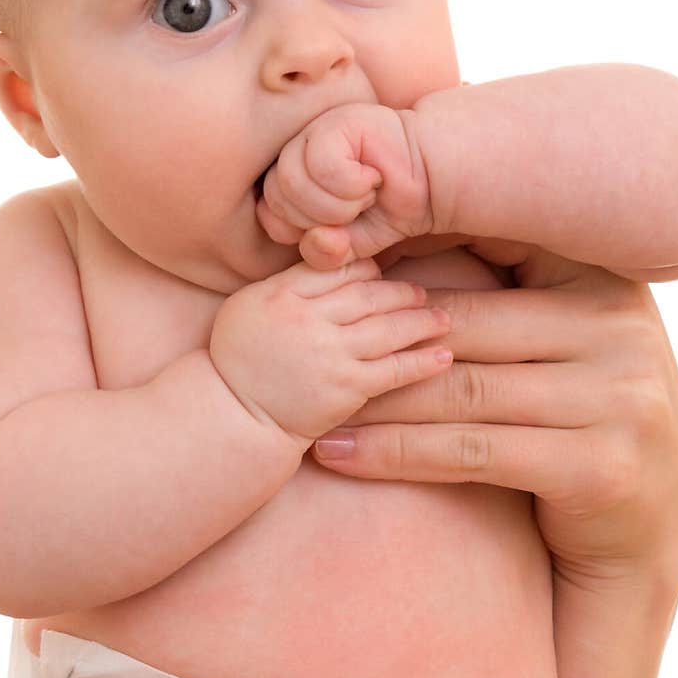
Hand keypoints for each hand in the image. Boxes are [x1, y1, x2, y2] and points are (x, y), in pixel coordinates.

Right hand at [209, 257, 450, 444]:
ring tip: (442, 318)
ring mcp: (330, 355)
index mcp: (281, 294)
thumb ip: (287, 283)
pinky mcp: (347, 389)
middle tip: (421, 293)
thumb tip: (332, 260)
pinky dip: (422, 362)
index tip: (382, 275)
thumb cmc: (239, 359)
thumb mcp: (248, 305)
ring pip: (387, 328)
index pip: (337, 270)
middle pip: (368, 295)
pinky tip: (443, 356)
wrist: (234, 417)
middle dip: (401, 293)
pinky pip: (393, 370)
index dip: (367, 270)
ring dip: (421, 321)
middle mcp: (308, 319)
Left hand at [256, 103, 431, 268]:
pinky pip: (321, 164)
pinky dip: (350, 183)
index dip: (300, 232)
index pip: (268, 214)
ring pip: (292, 181)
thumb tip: (314, 240)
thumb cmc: (391, 207)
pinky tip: (373, 177)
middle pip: (276, 197)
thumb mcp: (353, 244)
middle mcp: (297, 151)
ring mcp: (314, 132)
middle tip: (358, 210)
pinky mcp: (337, 122)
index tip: (339, 228)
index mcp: (292, 176)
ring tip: (365, 195)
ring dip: (334, 203)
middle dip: (319, 219)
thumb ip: (324, 253)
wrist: (435, 177)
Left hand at [311, 247, 677, 677]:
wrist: (649, 527)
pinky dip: (397, 452)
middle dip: (378, 335)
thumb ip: (509, 294)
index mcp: (605, 279)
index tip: (336, 257)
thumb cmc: (581, 415)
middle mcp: (621, 329)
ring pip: (461, 389)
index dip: (412, 246)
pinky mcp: (599, 468)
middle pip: (465, 323)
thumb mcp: (563, 339)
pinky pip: (472, 451)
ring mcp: (619, 398)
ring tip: (313, 405)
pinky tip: (342, 454)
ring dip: (375, 399)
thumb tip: (388, 243)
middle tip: (308, 340)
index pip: (496, 242)